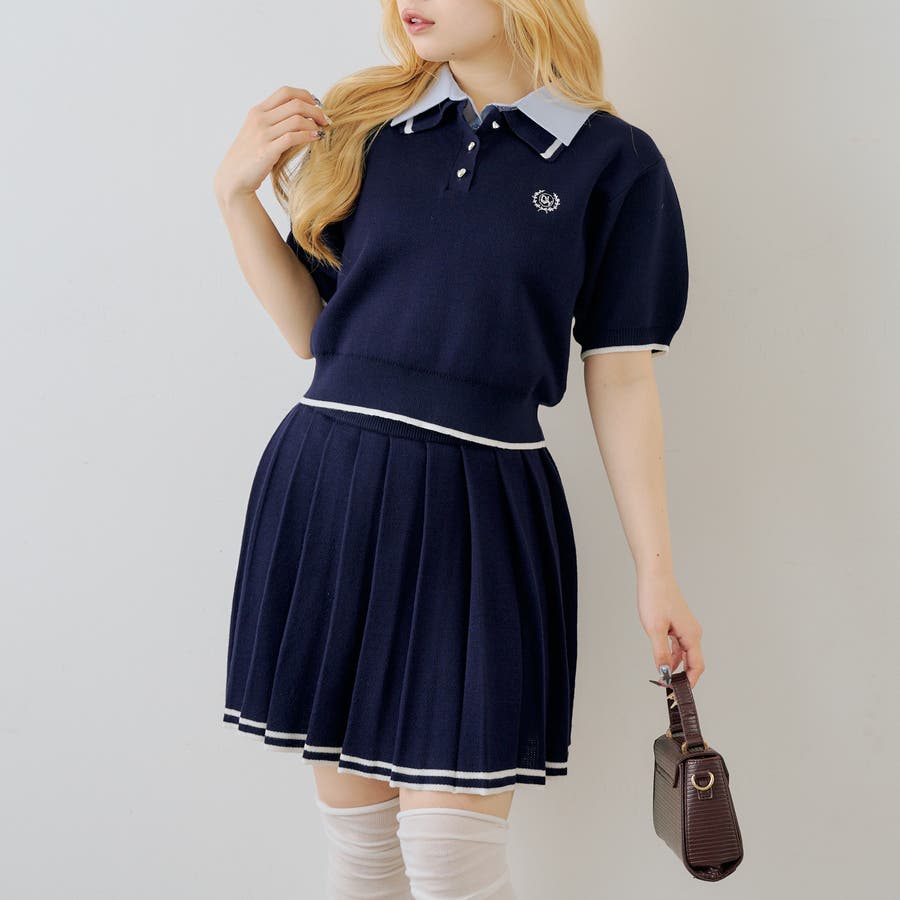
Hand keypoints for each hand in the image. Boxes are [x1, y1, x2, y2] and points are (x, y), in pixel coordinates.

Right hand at [213, 85, 332, 203]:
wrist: (233, 177)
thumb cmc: (250, 156)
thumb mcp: (258, 132)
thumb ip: (275, 122)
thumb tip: (301, 117)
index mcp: (258, 111)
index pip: (285, 92)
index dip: (305, 95)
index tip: (317, 105)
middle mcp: (259, 119)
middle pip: (295, 103)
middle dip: (315, 110)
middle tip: (325, 120)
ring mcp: (262, 134)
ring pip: (296, 119)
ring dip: (314, 124)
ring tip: (321, 131)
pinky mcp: (267, 151)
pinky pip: (292, 137)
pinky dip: (307, 136)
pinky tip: (315, 139)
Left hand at [636, 569, 704, 688]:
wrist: (655, 576)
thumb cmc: (656, 597)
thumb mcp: (655, 629)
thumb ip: (661, 653)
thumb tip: (665, 673)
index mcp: (692, 635)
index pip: (697, 666)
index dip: (689, 682)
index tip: (678, 693)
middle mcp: (693, 632)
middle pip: (693, 662)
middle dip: (683, 677)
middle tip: (670, 689)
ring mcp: (686, 628)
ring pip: (685, 654)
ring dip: (676, 667)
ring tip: (664, 679)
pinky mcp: (678, 624)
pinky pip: (679, 645)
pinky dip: (673, 655)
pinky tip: (663, 662)